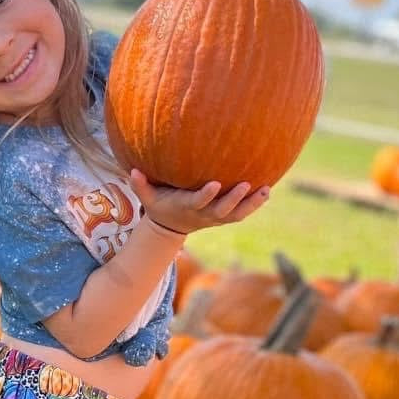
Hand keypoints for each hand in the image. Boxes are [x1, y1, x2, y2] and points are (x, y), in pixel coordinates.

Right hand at [129, 169, 270, 234]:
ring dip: (251, 204)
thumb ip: (140, 185)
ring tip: (265, 190)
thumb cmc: (159, 206)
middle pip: (221, 210)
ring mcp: (215, 217)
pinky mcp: (223, 218)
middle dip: (234, 199)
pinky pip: (241, 214)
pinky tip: (266, 191)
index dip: (206, 195)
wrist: (170, 227)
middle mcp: (203, 214)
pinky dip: (254, 205)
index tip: (216, 184)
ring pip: (236, 214)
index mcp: (186, 207)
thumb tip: (132, 170)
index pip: (198, 202)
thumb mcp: (147, 198)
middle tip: (246, 184)